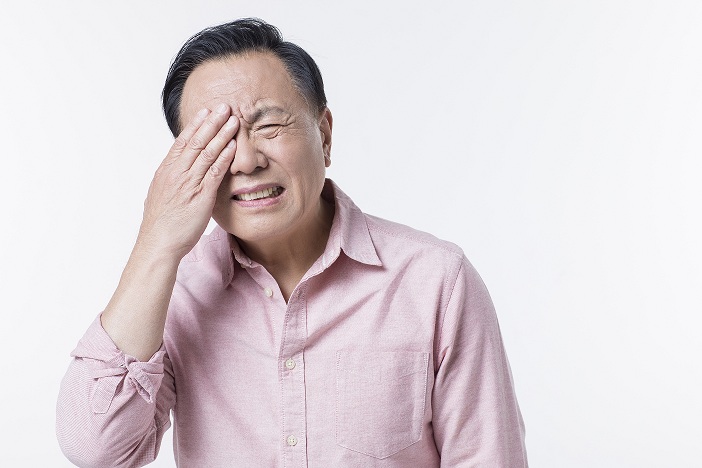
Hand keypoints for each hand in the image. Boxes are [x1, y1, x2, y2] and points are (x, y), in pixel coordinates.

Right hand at [136, 103, 238, 259]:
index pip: (182, 142)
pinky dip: (224, 157)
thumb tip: (177, 169)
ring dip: (221, 135)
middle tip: (224, 107)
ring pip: (206, 153)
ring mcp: (188, 183)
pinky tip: (233, 147)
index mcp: (166, 171)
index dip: (195, 125)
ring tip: (233, 120)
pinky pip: (214, 172)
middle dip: (211, 122)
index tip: (206, 112)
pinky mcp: (201, 196)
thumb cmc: (161, 224)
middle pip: (196, 141)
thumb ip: (172, 179)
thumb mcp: (161, 194)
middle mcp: (177, 173)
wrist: (158, 243)